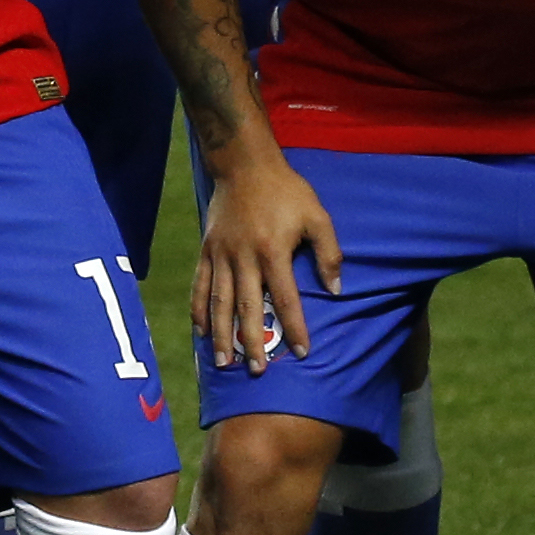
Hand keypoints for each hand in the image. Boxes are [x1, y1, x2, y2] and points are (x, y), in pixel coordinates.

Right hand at [193, 154, 339, 372]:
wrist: (244, 164)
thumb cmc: (286, 191)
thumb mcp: (317, 216)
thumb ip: (328, 253)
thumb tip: (336, 290)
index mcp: (273, 251)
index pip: (286, 299)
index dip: (295, 327)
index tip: (301, 352)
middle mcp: (244, 257)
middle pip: (248, 307)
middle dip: (252, 342)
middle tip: (257, 370)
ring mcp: (222, 255)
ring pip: (220, 302)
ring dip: (221, 334)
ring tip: (223, 362)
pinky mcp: (207, 249)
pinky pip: (200, 285)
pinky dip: (199, 309)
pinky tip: (200, 331)